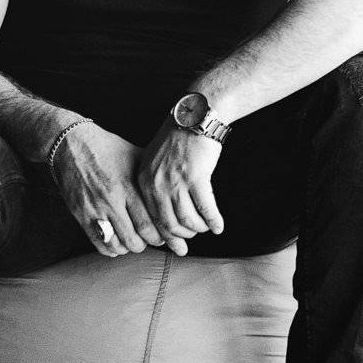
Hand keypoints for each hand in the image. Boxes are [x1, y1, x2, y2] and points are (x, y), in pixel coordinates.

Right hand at [51, 122, 173, 257]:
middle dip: (147, 244)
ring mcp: (94, 209)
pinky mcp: (80, 215)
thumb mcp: (134, 155)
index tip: (164, 233)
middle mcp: (111, 200)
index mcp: (127, 185)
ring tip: (135, 240)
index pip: (148, 223)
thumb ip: (151, 175)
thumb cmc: (107, 149)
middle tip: (152, 239)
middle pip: (134, 238)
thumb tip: (174, 187)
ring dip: (129, 247)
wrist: (70, 145)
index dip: (159, 235)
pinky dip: (112, 249)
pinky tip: (118, 242)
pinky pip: (99, 244)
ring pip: (117, 245)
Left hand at [135, 120, 224, 257]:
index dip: (164, 235)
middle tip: (190, 244)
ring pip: (187, 220)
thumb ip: (153, 184)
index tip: (174, 245)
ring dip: (199, 228)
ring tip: (205, 228)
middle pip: (168, 223)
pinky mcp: (196, 178)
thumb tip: (162, 213)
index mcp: (143, 180)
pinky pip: (206, 210)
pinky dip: (213, 221)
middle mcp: (156, 183)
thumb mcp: (154, 160)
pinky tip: (218, 227)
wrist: (194, 116)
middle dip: (181, 238)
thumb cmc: (178, 138)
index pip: (150, 217)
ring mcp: (176, 181)